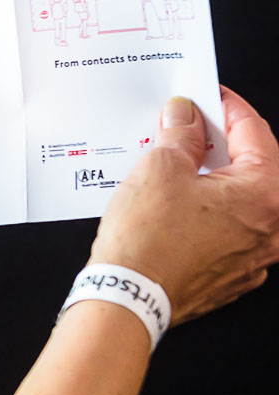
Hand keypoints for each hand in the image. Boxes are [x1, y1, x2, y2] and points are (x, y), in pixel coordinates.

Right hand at [89, 87, 278, 324]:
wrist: (129, 297)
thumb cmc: (147, 242)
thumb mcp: (159, 167)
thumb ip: (180, 133)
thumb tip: (186, 116)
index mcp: (266, 194)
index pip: (255, 133)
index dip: (228, 108)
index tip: (211, 97)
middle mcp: (273, 228)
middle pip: (257, 167)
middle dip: (224, 143)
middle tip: (193, 127)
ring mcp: (257, 255)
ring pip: (245, 200)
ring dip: (219, 178)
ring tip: (183, 165)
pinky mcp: (235, 274)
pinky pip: (233, 230)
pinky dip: (214, 211)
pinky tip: (183, 204)